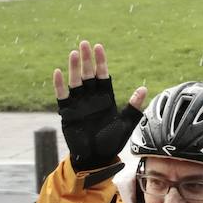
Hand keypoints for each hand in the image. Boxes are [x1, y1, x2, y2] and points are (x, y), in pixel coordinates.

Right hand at [53, 40, 146, 171]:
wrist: (96, 158)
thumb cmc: (111, 142)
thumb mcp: (126, 124)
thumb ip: (133, 107)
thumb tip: (144, 89)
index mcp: (105, 98)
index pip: (102, 75)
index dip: (100, 61)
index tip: (99, 47)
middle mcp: (91, 98)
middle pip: (88, 74)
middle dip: (86, 60)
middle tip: (84, 44)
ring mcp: (78, 104)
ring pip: (75, 82)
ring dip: (74, 68)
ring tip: (74, 54)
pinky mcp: (67, 112)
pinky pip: (62, 96)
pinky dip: (59, 85)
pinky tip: (58, 72)